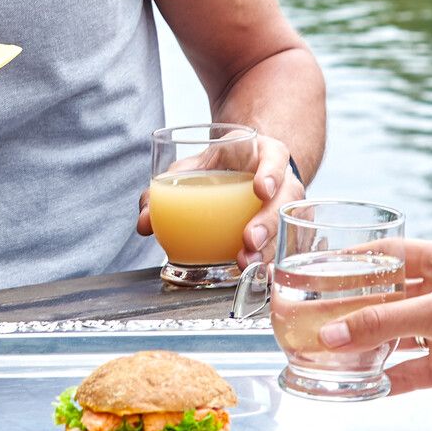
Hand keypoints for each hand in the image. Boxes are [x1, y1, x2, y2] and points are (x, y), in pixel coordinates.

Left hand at [135, 132, 300, 267]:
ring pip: (288, 226)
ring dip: (270, 248)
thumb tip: (144, 221)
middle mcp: (283, 180)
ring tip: (248, 263)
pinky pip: (287, 246)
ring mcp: (287, 206)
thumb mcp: (198, 165)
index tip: (260, 189)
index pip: (275, 158)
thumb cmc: (223, 164)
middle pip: (285, 199)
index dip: (271, 173)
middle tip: (249, 240)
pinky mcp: (287, 229)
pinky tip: (262, 276)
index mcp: (265, 154)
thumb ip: (170, 185)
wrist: (248, 167)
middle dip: (268, 222)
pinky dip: (274, 261)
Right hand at [320, 239, 431, 419]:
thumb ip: (382, 323)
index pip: (391, 255)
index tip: (322, 266)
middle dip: (355, 307)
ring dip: (368, 345)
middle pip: (389, 298)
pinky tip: (362, 384)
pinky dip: (387, 377)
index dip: (356, 259)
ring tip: (330, 351)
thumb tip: (334, 334)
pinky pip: (410, 370)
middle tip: (318, 315)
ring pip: (396, 336)